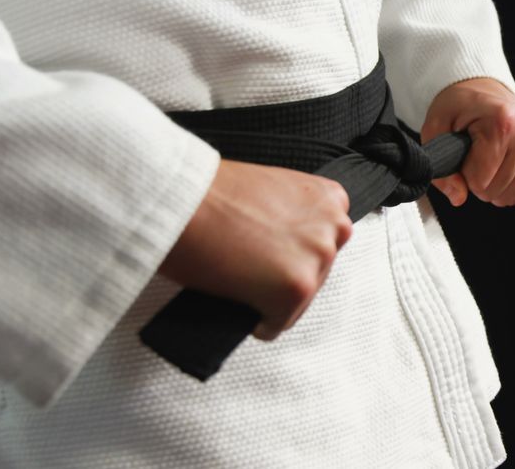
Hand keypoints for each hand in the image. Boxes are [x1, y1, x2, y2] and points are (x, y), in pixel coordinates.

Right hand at [159, 160, 352, 340]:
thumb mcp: (271, 190)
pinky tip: (238, 304)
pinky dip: (259, 324)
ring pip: (300, 300)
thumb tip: (287, 247)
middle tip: (253, 271)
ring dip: (274, 299)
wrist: (181, 200)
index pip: (328, 240)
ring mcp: (318, 257)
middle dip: (287, 275)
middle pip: (317, 272)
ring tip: (242, 284)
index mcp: (329, 198)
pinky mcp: (297, 288)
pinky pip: (279, 324)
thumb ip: (293, 216)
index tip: (276, 256)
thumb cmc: (210, 193)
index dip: (296, 252)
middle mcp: (332, 226)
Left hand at [421, 77, 514, 206]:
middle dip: (477, 180)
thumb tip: (458, 197)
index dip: (464, 172)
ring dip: (493, 184)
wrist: (485, 91)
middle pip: (494, 190)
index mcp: (503, 121)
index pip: (479, 180)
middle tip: (475, 154)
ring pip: (510, 195)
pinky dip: (509, 185)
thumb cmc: (460, 107)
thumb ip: (440, 166)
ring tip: (489, 158)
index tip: (464, 151)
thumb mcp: (435, 128)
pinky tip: (503, 164)